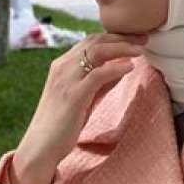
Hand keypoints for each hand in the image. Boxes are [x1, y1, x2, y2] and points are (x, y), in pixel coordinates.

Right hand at [9, 32, 146, 183]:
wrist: (40, 147)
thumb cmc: (62, 124)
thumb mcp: (83, 97)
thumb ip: (100, 83)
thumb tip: (121, 69)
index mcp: (63, 65)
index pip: (91, 41)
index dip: (115, 37)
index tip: (135, 39)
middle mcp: (63, 67)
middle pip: (95, 41)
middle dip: (122, 37)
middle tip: (143, 40)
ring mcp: (66, 80)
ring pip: (97, 52)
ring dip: (121, 48)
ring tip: (140, 50)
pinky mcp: (73, 95)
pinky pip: (97, 75)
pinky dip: (115, 68)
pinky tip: (130, 67)